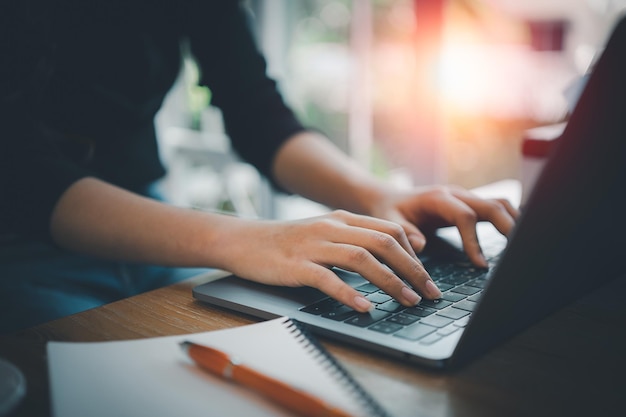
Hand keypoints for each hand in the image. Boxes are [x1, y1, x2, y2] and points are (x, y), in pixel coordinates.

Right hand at [218, 210, 442, 312]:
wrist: (243, 241)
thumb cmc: (286, 243)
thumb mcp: (323, 233)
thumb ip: (352, 241)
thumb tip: (387, 263)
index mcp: (343, 219)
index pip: (390, 230)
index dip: (414, 254)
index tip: (426, 278)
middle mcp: (332, 227)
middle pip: (383, 242)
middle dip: (413, 269)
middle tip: (430, 294)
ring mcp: (313, 244)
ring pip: (362, 258)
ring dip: (390, 282)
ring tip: (408, 301)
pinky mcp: (296, 264)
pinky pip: (328, 278)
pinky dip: (350, 293)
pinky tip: (365, 307)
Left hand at [366, 185, 519, 266]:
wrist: (389, 199)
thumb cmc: (390, 212)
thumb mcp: (389, 222)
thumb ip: (403, 233)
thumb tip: (420, 245)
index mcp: (437, 198)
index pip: (465, 216)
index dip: (474, 240)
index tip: (480, 265)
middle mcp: (456, 195)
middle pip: (491, 206)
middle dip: (508, 228)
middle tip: (519, 254)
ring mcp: (465, 198)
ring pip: (500, 204)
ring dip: (514, 222)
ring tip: (524, 248)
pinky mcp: (470, 205)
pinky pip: (496, 208)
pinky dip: (510, 220)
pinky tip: (518, 239)